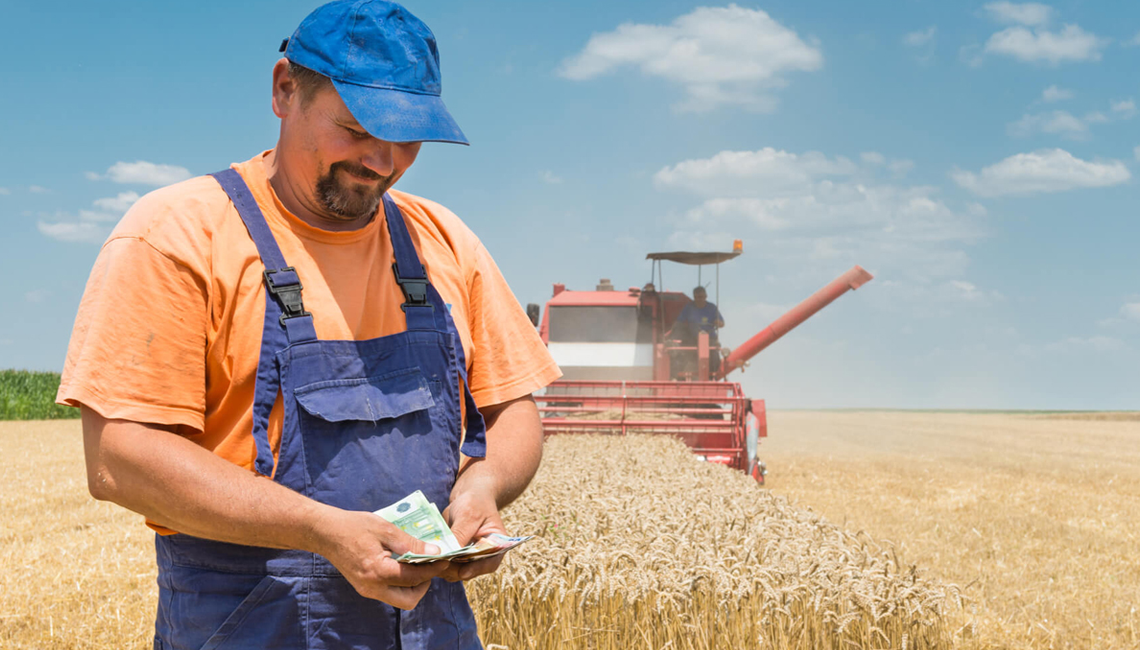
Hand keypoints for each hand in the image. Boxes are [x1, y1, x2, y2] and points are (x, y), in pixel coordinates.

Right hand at [312, 507, 449, 609]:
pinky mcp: (364, 588)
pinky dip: (401, 583)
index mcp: (378, 571)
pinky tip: (404, 565)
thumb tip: (434, 552)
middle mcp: (372, 587)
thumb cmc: (355, 526)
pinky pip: (389, 592)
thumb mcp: (386, 529)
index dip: (433, 569)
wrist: (326, 532)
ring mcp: (367, 590)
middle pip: (409, 600)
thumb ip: (410, 543)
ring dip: (413, 586)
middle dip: (424, 585)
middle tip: (430, 566)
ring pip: (399, 599)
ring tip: (418, 564)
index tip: (445, 559)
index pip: (414, 577)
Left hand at [439, 486, 506, 581]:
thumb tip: (449, 554)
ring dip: (444, 568)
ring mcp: (469, 557)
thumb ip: (461, 534)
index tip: (462, 573)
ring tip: (431, 560)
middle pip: (471, 570)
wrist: (467, 497)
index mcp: (496, 544)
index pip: (490, 562)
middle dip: (455, 569)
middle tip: (439, 565)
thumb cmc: (474, 502)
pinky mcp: (456, 556)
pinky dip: (438, 563)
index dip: (477, 569)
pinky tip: (428, 557)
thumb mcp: (469, 514)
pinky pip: (447, 566)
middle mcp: (484, 555)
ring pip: (456, 572)